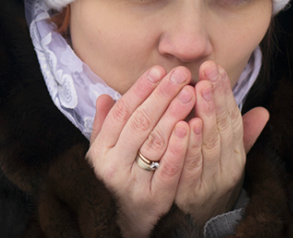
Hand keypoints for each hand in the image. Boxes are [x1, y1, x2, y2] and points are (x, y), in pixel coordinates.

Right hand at [87, 66, 195, 237]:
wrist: (125, 223)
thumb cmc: (118, 181)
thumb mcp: (105, 153)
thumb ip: (104, 126)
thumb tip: (104, 97)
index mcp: (100, 150)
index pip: (121, 112)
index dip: (140, 89)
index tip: (158, 70)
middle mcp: (111, 165)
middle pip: (139, 123)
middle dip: (161, 95)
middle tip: (182, 75)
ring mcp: (131, 183)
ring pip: (154, 142)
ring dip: (174, 114)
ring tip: (191, 92)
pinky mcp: (153, 199)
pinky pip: (168, 169)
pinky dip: (180, 147)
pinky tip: (192, 126)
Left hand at [175, 61, 268, 228]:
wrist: (199, 225)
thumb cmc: (211, 182)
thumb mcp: (228, 159)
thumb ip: (241, 134)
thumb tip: (264, 111)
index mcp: (236, 153)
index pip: (232, 117)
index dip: (224, 92)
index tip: (214, 67)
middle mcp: (228, 165)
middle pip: (223, 126)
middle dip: (214, 96)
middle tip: (206, 70)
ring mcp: (212, 180)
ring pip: (210, 144)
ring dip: (204, 115)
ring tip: (196, 89)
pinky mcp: (193, 195)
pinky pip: (191, 168)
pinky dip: (189, 147)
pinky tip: (185, 126)